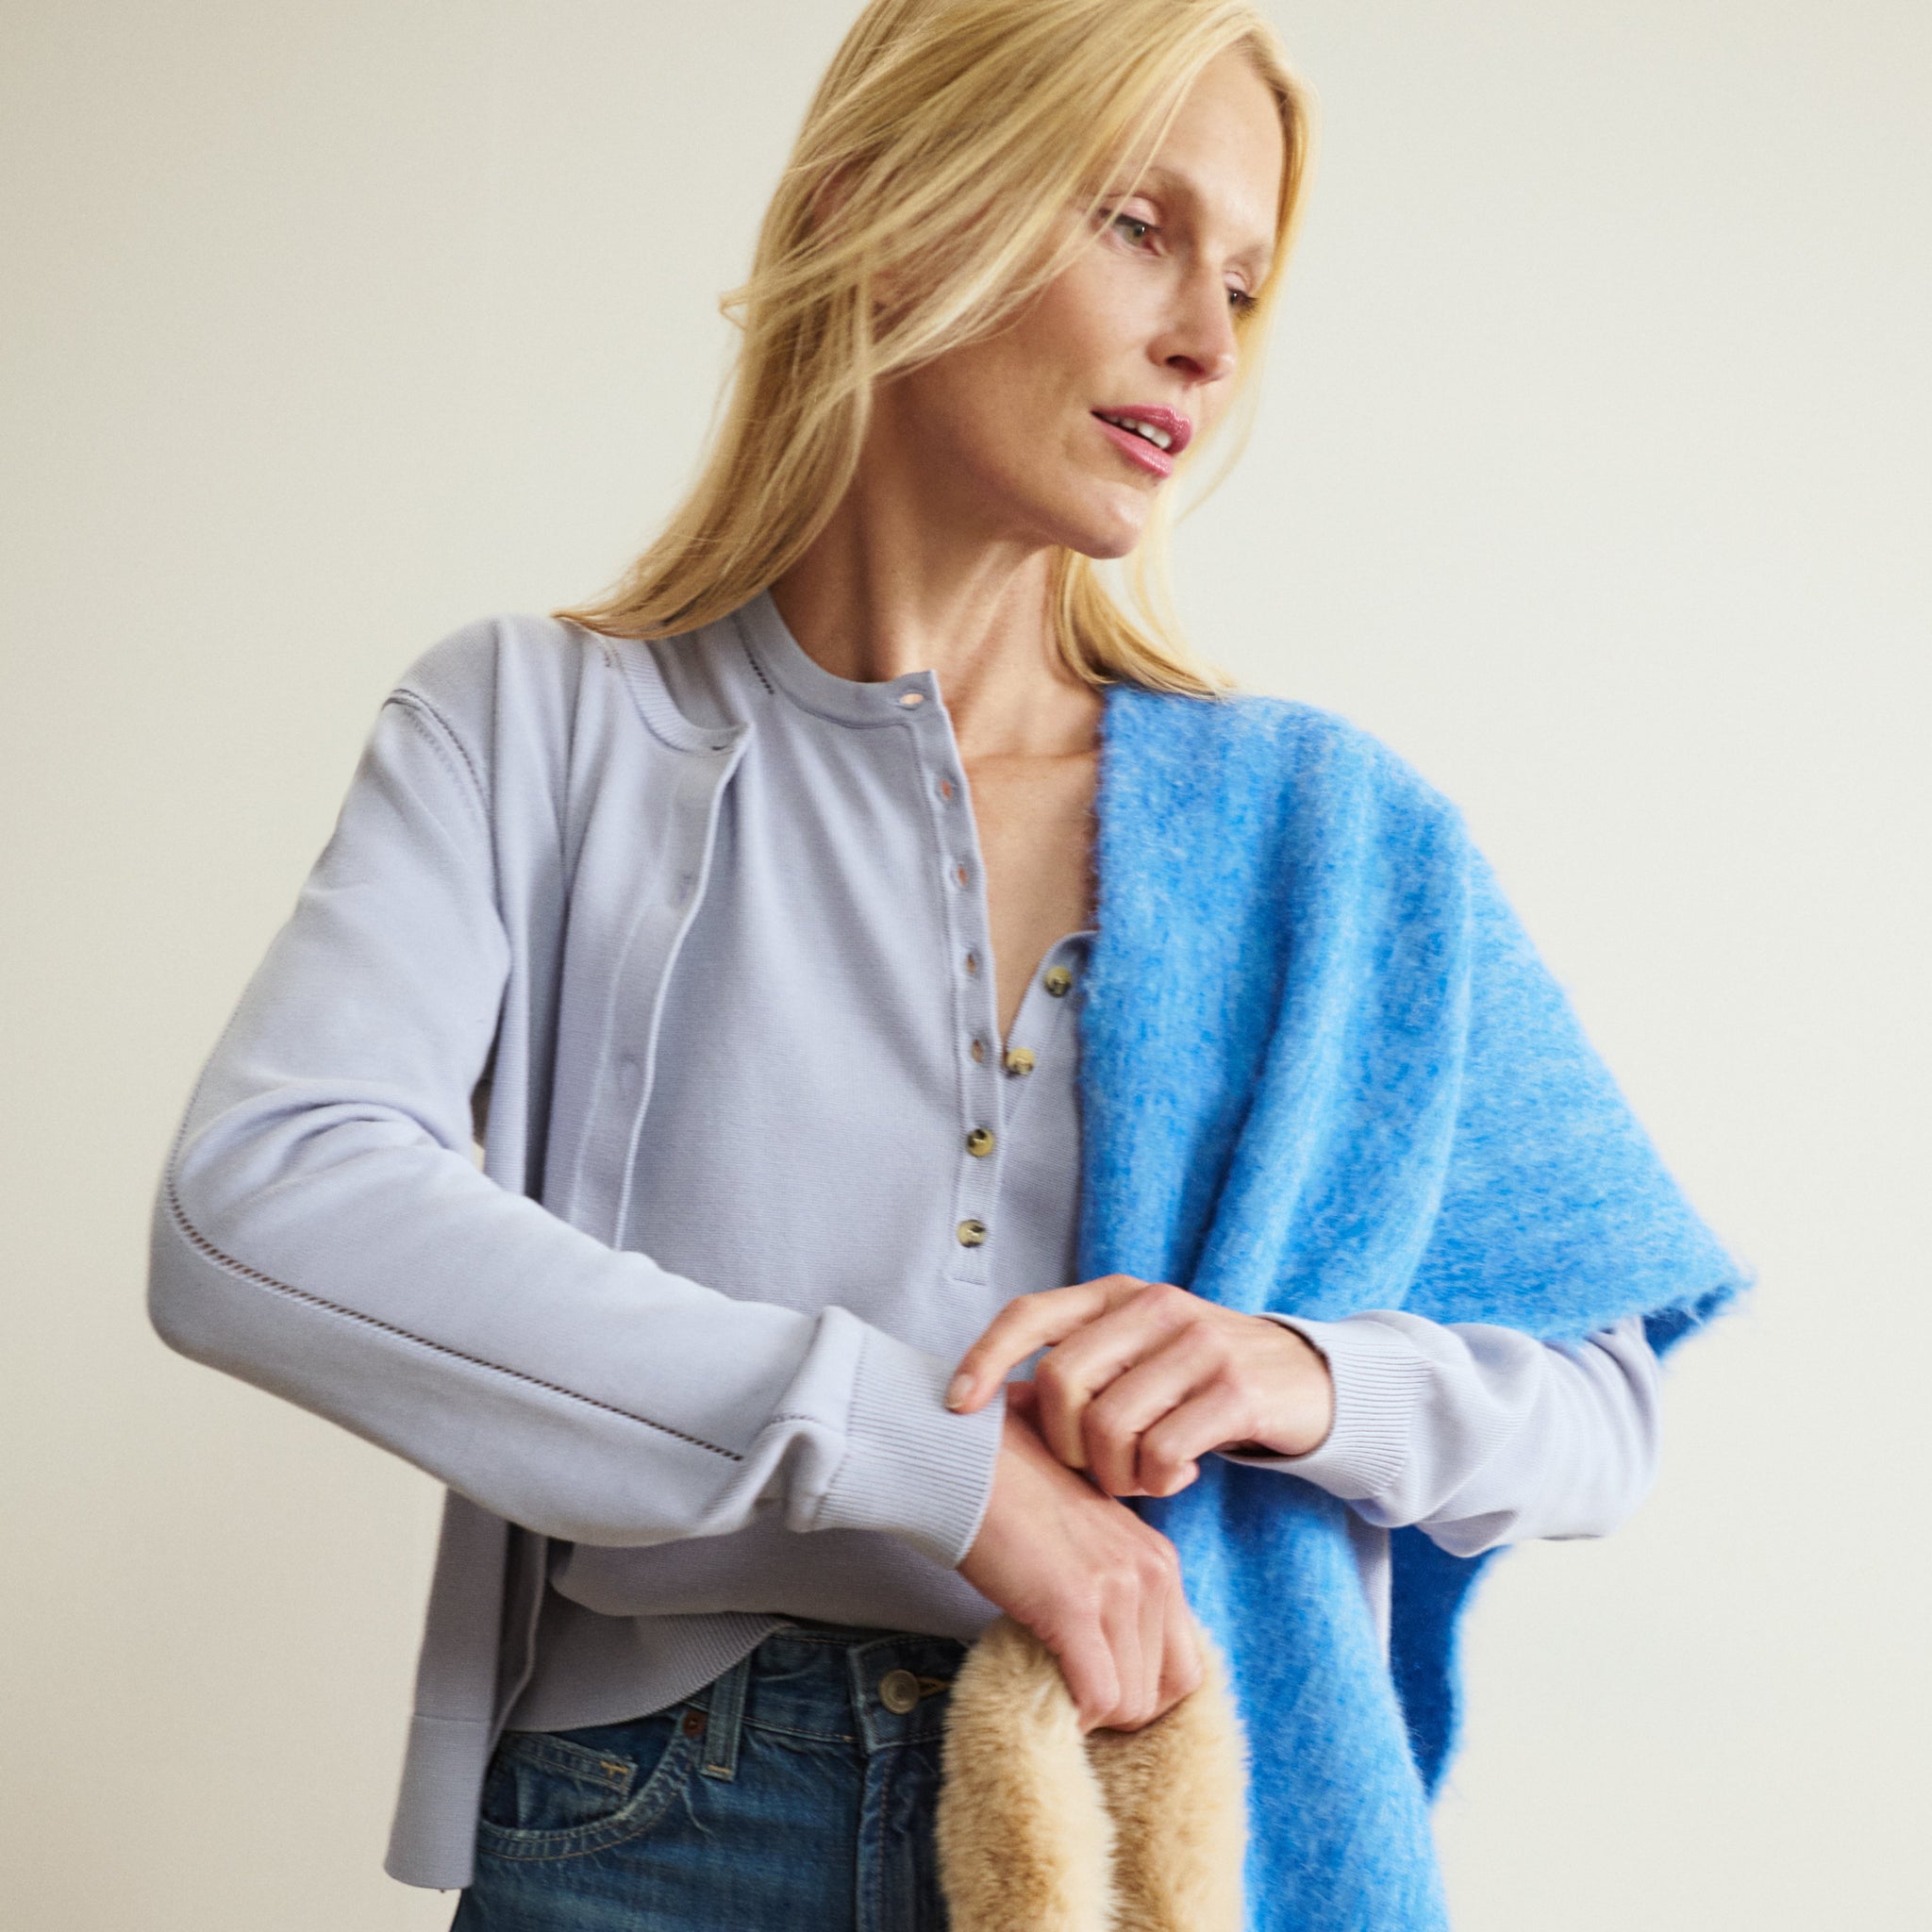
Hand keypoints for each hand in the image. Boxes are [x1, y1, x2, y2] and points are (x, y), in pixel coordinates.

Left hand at [947, 1275, 1334, 1498]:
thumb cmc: (1199, 1377)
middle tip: (1096, 1469)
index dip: (984, 1359)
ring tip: (1141, 1477)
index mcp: (1116, 1294)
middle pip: (1060, 1383)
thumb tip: (990, 1406)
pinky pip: (1162, 1451)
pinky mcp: (1236, 1389)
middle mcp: (1153, 1306)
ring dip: (1114, 1474)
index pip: (1029, 1315)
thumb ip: (1079, 1366)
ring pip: (1108, 1425)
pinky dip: (1157, 1480)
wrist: (1307, 1379)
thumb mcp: (1138, 1352)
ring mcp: (1197, 1343)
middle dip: (1064, 1445)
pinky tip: (1176, 1476)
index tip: (956, 1408)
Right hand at [957, 1383, 1203, 1732]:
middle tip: (1070, 1699)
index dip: (1140, 1694)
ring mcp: (1118, 1588)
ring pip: (1129, 1703)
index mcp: (1160, 1560)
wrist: (969, 1468)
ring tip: (1052, 1692)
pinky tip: (1043, 1698)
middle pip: (1161, 1692)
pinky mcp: (1075, 1604)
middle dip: (1116, 1711)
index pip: (1183, 1668)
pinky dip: (1072, 1714)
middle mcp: (1152, 1572)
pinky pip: (1096, 1695)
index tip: (1097, 1693)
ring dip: (1091, 1715)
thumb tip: (1113, 1665)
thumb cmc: (1014, 1508)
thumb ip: (1113, 1592)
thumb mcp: (1087, 1546)